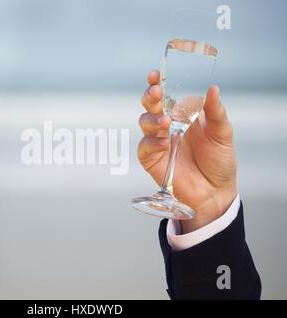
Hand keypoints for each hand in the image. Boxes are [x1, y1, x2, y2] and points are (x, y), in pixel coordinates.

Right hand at [138, 70, 237, 232]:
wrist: (215, 192)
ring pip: (144, 122)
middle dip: (149, 96)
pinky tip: (163, 142)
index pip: (167, 95)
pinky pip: (145, 146)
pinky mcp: (152, 159)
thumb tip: (212, 89)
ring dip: (152, 118)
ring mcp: (158, 141)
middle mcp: (168, 125)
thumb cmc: (219, 161)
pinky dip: (151, 142)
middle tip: (156, 92)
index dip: (158, 83)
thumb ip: (216, 112)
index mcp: (183, 115)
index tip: (155, 74)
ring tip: (165, 121)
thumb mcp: (223, 134)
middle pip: (150, 105)